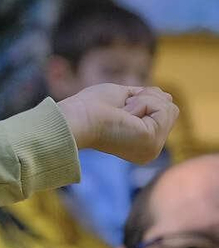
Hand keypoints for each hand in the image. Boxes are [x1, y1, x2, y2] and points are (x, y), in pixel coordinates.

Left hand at [57, 84, 176, 164]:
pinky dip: (142, 104)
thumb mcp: (126, 98)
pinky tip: (124, 115)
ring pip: (169, 107)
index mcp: (142, 143)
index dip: (144, 99)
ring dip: (142, 101)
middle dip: (146, 99)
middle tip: (120, 110)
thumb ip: (147, 100)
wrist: (76, 119)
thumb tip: (166, 98)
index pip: (165, 110)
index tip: (120, 109)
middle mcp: (150, 150)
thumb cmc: (91, 107)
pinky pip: (162, 108)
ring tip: (122, 114)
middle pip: (171, 108)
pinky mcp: (151, 141)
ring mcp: (152, 148)